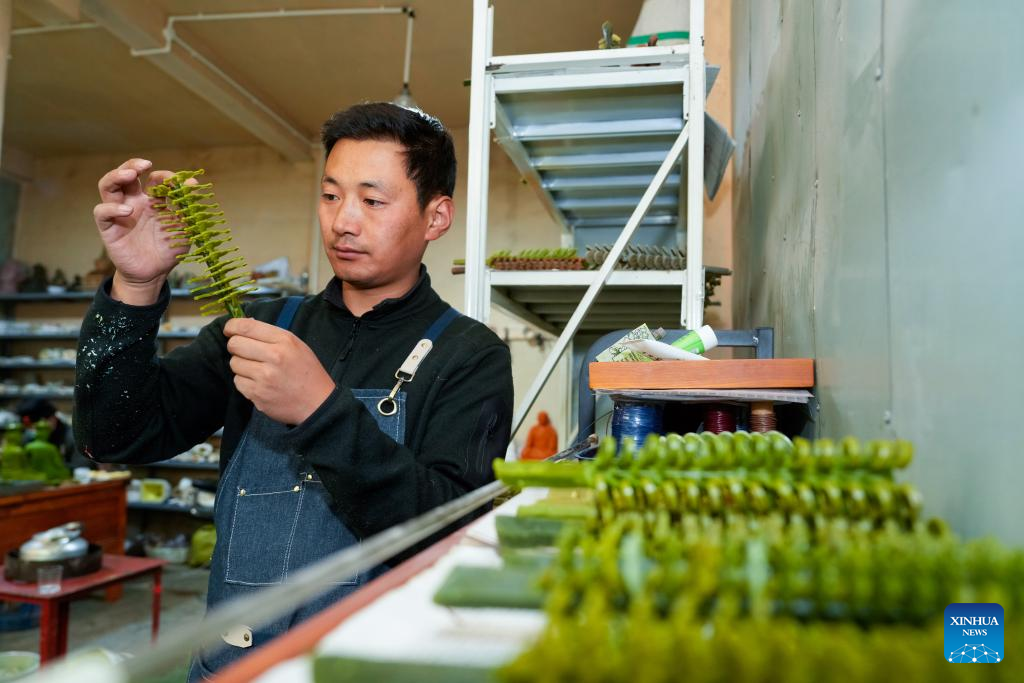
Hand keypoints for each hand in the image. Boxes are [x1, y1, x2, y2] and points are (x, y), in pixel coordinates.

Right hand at [92, 159, 193, 303]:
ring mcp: (119, 213)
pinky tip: (128, 212)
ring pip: (108, 186)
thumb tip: (193, 184)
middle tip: (145, 164)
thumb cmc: (169, 249)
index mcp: (153, 200)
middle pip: (126, 174)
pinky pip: (102, 212)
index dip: (164, 176)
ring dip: (116, 176)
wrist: (154, 273)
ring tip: (130, 175)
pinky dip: (112, 208)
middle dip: (132, 165)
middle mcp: (134, 202)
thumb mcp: (185, 228)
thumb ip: (188, 207)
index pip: (154, 179)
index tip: (176, 181)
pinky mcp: (108, 227)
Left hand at [224, 318, 335, 424]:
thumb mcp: (296, 346)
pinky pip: (238, 382)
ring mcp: (265, 377)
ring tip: (258, 370)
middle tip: (245, 352)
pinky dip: (245, 382)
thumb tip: (241, 326)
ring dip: (242, 366)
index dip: (232, 327)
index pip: (246, 327)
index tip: (229, 330)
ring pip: (234, 364)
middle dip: (236, 347)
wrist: (318, 404)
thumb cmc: (307, 372)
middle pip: (235, 345)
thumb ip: (270, 335)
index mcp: (284, 340)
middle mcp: (274, 356)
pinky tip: (260, 384)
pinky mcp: (258, 395)